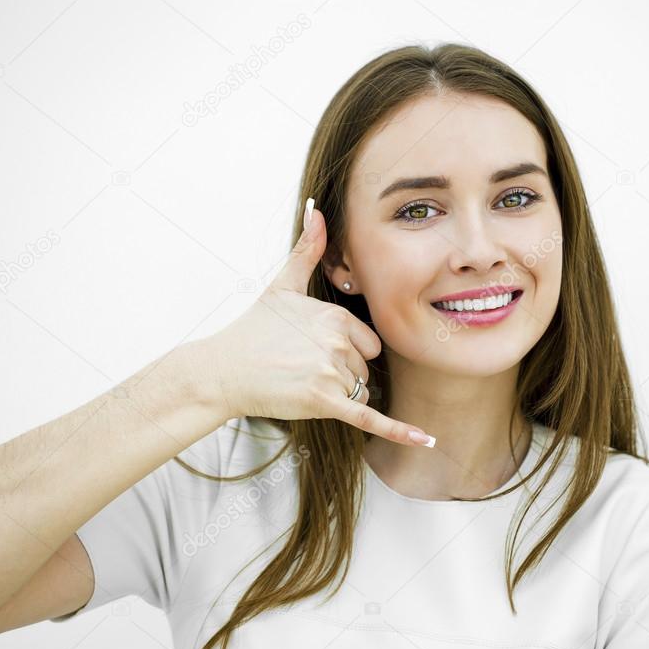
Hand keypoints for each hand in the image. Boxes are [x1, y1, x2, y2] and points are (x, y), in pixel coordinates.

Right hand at [195, 198, 434, 447]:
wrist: (222, 371)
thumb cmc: (253, 331)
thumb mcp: (283, 285)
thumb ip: (307, 248)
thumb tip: (315, 207)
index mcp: (335, 314)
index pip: (368, 343)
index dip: (346, 351)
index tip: (312, 349)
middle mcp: (336, 340)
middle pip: (365, 368)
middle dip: (342, 374)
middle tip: (301, 368)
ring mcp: (330, 371)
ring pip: (359, 392)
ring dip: (337, 395)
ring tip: (299, 384)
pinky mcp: (323, 402)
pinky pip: (369, 417)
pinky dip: (399, 431)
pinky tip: (426, 441)